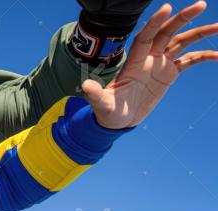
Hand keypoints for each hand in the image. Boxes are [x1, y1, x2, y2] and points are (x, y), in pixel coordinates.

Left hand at [83, 2, 217, 128]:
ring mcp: (160, 64)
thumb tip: (85, 85)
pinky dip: (204, 56)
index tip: (167, 8)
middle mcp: (148, 58)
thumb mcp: (101, 104)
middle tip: (200, 4)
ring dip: (200, 33)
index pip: (145, 38)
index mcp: (134, 63)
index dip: (155, 24)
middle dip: (182, 19)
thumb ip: (95, 94)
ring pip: (182, 43)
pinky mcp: (169, 74)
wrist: (118, 119)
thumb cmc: (107, 111)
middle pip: (167, 33)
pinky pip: (190, 61)